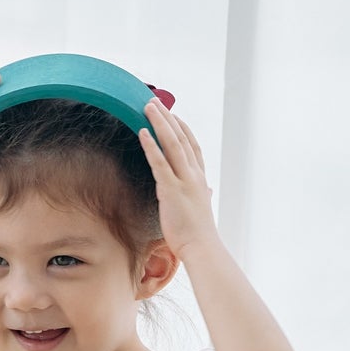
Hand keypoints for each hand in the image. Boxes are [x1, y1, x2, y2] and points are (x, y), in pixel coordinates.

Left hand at [138, 97, 217, 255]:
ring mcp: (184, 181)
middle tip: (154, 102)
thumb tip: (206, 189)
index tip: (173, 115)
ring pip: (172, 144)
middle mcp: (194, 174)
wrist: (202, 247)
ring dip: (159, 123)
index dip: (182, 128)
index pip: (192, 146)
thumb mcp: (201, 207)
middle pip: (181, 138)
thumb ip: (201, 193)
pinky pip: (159, 163)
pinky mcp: (171, 190)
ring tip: (147, 107)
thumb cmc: (197, 232)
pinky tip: (143, 132)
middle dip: (167, 118)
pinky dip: (151, 146)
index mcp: (199, 178)